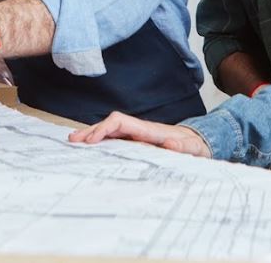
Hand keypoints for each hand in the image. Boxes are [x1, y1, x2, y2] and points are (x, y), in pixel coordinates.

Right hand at [69, 112, 210, 157]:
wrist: (197, 143)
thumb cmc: (193, 146)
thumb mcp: (192, 148)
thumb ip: (182, 146)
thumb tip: (170, 143)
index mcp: (148, 130)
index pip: (120, 122)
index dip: (104, 129)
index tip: (92, 141)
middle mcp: (138, 129)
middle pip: (110, 124)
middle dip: (91, 131)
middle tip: (73, 141)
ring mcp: (136, 135)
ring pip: (110, 131)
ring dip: (92, 135)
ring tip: (74, 142)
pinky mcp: (135, 142)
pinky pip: (114, 139)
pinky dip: (100, 142)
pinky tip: (89, 147)